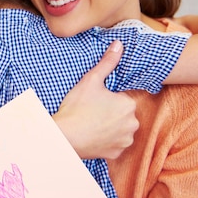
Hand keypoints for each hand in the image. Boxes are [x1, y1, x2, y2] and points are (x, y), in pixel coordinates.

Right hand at [52, 40, 138, 159]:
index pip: (121, 98)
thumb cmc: (76, 107)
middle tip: (90, 111)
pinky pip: (114, 144)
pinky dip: (106, 141)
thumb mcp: (90, 80)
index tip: (94, 100)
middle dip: (111, 112)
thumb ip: (107, 62)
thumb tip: (119, 44)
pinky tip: (93, 135)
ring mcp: (125, 141)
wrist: (64, 136)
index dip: (107, 97)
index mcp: (129, 104)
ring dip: (110, 127)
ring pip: (120, 129)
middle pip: (122, 114)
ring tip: (91, 123)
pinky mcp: (116, 153)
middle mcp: (133, 124)